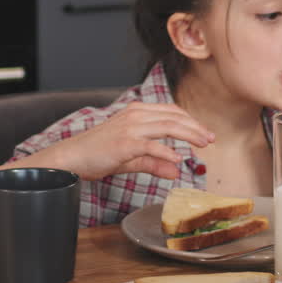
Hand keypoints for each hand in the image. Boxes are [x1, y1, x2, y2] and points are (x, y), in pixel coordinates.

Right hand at [36, 102, 212, 180]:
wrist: (71, 157)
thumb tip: (176, 171)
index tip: (204, 132)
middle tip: (210, 138)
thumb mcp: (131, 158)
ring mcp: (130, 128)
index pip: (170, 111)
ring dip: (189, 135)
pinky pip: (151, 145)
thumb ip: (154, 162)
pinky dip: (167, 152)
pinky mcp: (125, 143)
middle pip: (174, 117)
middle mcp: (134, 115)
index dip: (190, 121)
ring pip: (168, 127)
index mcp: (136, 112)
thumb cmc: (97, 154)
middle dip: (195, 127)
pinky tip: (178, 159)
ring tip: (203, 144)